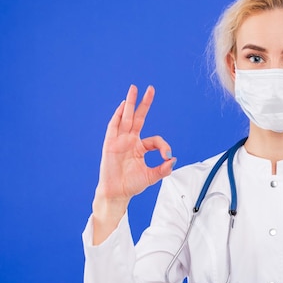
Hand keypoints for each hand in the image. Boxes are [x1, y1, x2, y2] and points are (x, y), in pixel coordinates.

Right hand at [95, 85, 174, 203]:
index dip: (163, 146)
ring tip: (133, 89)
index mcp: (140, 147)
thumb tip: (173, 159)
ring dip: (129, 103)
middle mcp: (130, 141)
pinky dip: (117, 116)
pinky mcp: (110, 144)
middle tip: (150, 89)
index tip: (167, 156)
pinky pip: (113, 127)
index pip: (155, 140)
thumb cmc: (131, 185)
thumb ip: (163, 169)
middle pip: (138, 118)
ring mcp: (120, 141)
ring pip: (125, 118)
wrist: (117, 193)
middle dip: (144, 103)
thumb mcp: (152, 176)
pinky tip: (122, 106)